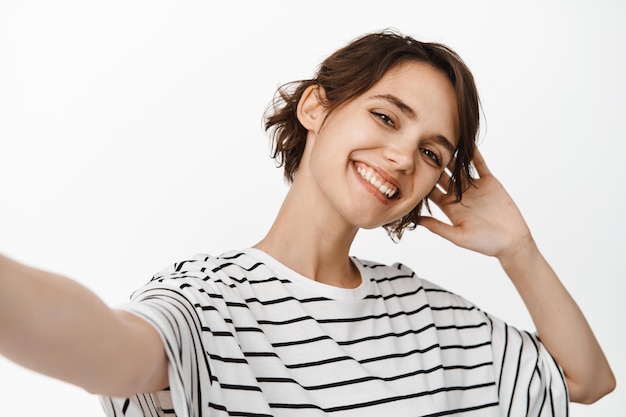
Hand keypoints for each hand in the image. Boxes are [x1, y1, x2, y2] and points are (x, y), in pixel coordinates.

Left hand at [419, 149, 533, 260]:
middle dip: (433, 165)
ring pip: (459, 168)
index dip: (423, 182)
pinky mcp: (488, 182)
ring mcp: (473, 187)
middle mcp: (459, 195)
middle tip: (422, 150)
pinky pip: (479, 165)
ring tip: (442, 141)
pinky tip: (467, 143)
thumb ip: (438, 227)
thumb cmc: (485, 243)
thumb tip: (416, 221)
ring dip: (452, 156)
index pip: (432, 192)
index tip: (411, 170)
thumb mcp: (458, 236)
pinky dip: (474, 154)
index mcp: (449, 208)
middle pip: (442, 177)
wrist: (511, 241)